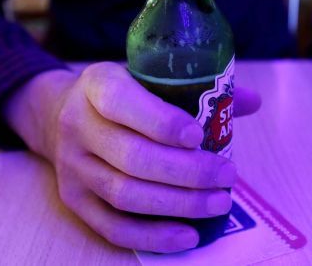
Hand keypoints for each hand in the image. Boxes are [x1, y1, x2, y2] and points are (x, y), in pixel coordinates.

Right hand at [5, 62, 260, 252]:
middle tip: (227, 175)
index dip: (160, 122)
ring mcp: (72, 166)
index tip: (198, 137)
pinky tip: (188, 234)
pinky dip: (153, 236)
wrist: (59, 114)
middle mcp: (77, 124)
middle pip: (131, 156)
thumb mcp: (146, 76)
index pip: (121, 101)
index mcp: (97, 83)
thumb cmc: (121, 95)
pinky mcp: (73, 200)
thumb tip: (252, 101)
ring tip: (219, 202)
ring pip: (124, 194)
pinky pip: (112, 227)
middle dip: (186, 172)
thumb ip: (197, 86)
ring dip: (178, 204)